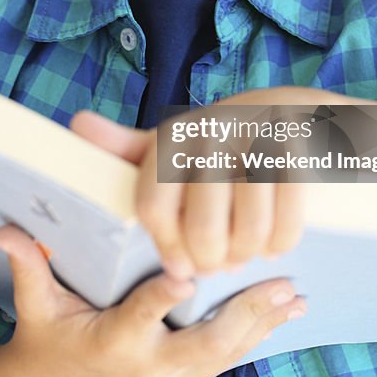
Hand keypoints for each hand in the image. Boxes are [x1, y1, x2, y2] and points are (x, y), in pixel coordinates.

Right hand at [0, 224, 305, 376]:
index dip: (165, 296)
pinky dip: (255, 337)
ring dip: (262, 325)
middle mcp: (148, 368)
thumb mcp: (35, 304)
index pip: (142, 315)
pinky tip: (284, 315)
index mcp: (112, 341)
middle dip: (245, 315)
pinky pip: (224, 361)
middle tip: (281, 285)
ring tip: (296, 297)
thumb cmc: (45, 338)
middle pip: (204, 343)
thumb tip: (7, 230)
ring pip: (225, 354)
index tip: (189, 273)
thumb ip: (30, 265)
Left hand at [70, 90, 307, 278]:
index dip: (167, 247)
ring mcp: (257, 139)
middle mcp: (211, 131)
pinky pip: (287, 222)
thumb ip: (128, 148)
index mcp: (174, 137)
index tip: (179, 267)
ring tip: (245, 254)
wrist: (291, 108)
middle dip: (212, 260)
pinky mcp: (297, 150)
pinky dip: (282, 244)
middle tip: (219, 264)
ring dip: (248, 255)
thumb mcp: (174, 143)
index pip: (154, 208)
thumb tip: (78, 124)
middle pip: (203, 230)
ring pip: (248, 232)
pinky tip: (275, 244)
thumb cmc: (222, 140)